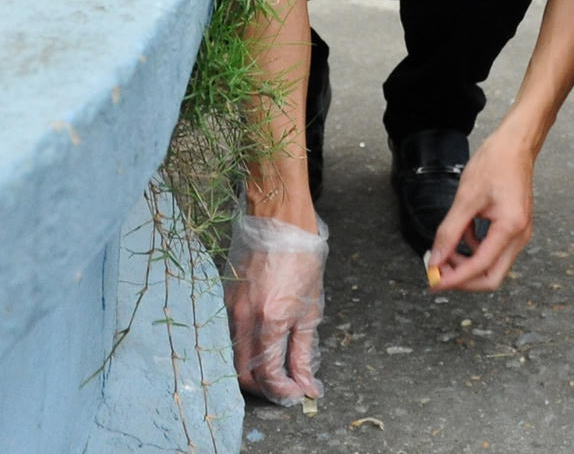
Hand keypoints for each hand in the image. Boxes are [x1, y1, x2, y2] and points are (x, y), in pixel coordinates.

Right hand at [223, 214, 327, 406]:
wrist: (280, 220)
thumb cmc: (303, 258)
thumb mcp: (311, 306)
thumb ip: (304, 349)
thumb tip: (307, 382)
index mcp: (271, 320)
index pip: (269, 373)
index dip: (283, 390)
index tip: (297, 391)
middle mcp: (245, 318)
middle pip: (244, 373)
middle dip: (264, 387)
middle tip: (285, 386)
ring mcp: (230, 308)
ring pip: (232, 356)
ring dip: (251, 370)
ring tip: (274, 368)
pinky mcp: (223, 299)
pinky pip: (227, 335)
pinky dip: (241, 348)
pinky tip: (259, 344)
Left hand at [426, 127, 535, 292]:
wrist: (515, 143)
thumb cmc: (496, 162)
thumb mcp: (466, 197)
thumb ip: (450, 232)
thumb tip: (436, 259)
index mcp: (510, 227)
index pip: (480, 266)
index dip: (455, 278)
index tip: (434, 281)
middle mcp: (520, 235)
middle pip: (491, 277)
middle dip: (464, 278)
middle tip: (440, 272)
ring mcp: (520, 232)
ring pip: (492, 265)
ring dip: (468, 263)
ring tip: (447, 250)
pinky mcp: (515, 227)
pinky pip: (494, 250)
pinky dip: (475, 249)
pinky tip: (462, 234)